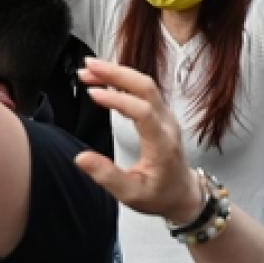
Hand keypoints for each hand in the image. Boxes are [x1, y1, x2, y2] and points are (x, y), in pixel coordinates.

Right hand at [73, 58, 205, 224]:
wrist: (183, 193)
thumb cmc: (158, 195)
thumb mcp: (131, 195)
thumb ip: (107, 176)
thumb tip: (80, 158)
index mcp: (162, 144)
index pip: (143, 111)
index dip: (118, 99)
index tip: (93, 94)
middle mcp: (167, 124)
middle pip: (146, 87)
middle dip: (116, 73)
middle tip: (87, 67)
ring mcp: (166, 116)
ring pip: (144, 84)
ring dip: (117, 72)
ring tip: (88, 70)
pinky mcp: (160, 113)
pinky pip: (143, 88)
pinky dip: (122, 79)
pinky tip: (103, 78)